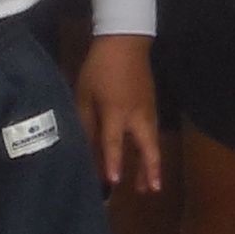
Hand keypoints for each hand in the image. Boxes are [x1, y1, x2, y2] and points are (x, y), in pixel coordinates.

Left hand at [79, 35, 161, 190]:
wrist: (125, 43)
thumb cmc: (99, 68)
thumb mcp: (84, 94)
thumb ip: (84, 120)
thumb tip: (83, 144)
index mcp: (115, 112)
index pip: (113, 143)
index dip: (112, 163)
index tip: (114, 183)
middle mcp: (135, 115)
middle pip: (146, 147)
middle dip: (149, 170)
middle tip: (151, 191)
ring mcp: (147, 110)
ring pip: (152, 142)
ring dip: (151, 164)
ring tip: (149, 185)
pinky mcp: (151, 105)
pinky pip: (152, 133)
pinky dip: (150, 148)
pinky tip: (147, 157)